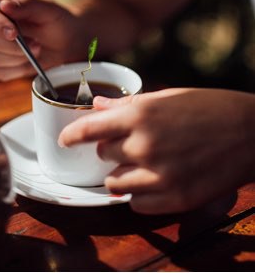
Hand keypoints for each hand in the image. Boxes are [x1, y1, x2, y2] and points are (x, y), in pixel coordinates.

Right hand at [0, 0, 81, 80]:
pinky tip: (29, 61)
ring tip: (35, 50)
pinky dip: (17, 70)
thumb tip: (4, 5)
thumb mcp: (47, 8)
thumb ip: (26, 4)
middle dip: (11, 45)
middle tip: (35, 43)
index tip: (14, 33)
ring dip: (14, 58)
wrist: (67, 41)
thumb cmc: (55, 20)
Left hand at [59, 88, 254, 213]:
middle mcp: (145, 145)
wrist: (250, 132)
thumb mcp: (165, 97)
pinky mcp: (175, 198)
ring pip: (114, 183)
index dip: (72, 135)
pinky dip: (139, 193)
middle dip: (110, 149)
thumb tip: (97, 105)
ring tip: (142, 163)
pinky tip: (155, 180)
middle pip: (102, 155)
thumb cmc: (207, 108)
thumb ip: (127, 104)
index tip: (64, 140)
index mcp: (141, 115)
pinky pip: (137, 203)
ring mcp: (160, 175)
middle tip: (130, 143)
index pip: (90, 128)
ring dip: (122, 173)